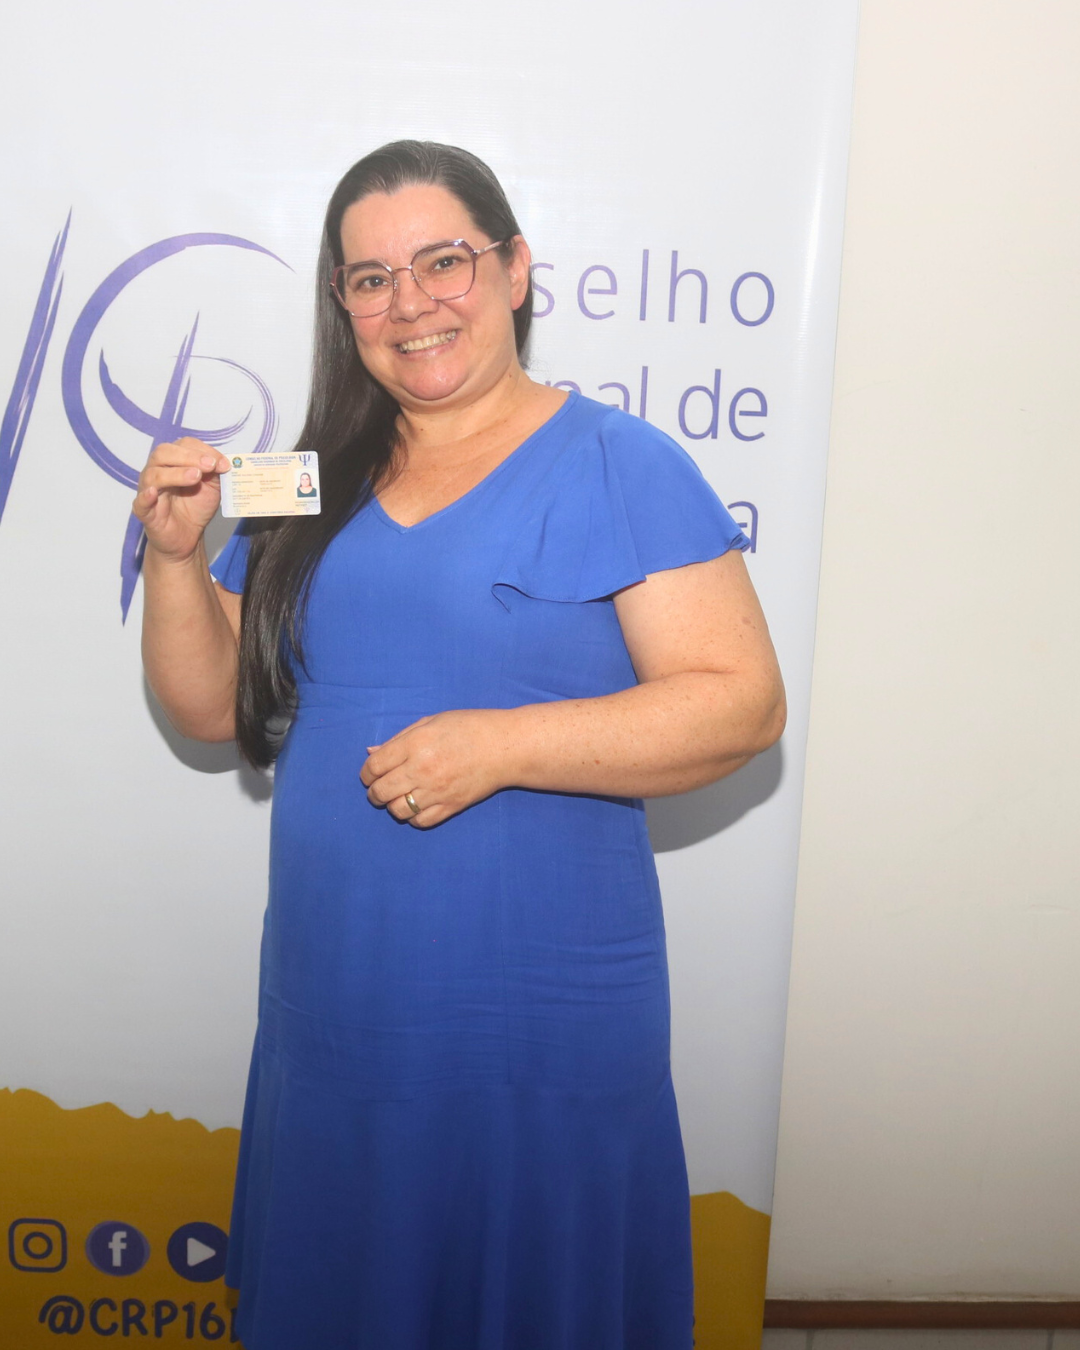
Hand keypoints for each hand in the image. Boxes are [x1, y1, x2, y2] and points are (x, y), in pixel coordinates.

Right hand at [133, 437, 232, 563]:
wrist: (187, 537)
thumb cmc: (196, 508)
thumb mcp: (212, 487)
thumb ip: (216, 473)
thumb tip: (222, 462)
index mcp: (173, 462)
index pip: (183, 445)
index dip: (203, 450)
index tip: (222, 463)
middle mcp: (157, 471)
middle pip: (163, 453)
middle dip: (189, 457)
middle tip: (209, 465)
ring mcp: (148, 490)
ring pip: (153, 474)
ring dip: (175, 474)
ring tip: (195, 477)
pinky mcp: (144, 512)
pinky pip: (139, 502)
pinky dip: (146, 496)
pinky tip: (154, 493)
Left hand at [359, 709, 513, 827]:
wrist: (505, 747)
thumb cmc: (468, 728)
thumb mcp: (431, 722)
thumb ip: (399, 738)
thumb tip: (370, 752)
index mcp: (416, 744)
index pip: (375, 766)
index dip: (366, 773)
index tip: (369, 775)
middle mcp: (422, 769)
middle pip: (381, 791)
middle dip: (373, 793)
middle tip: (379, 789)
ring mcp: (437, 791)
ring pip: (397, 810)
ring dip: (392, 806)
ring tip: (399, 797)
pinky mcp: (451, 806)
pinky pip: (420, 821)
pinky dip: (413, 817)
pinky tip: (417, 806)